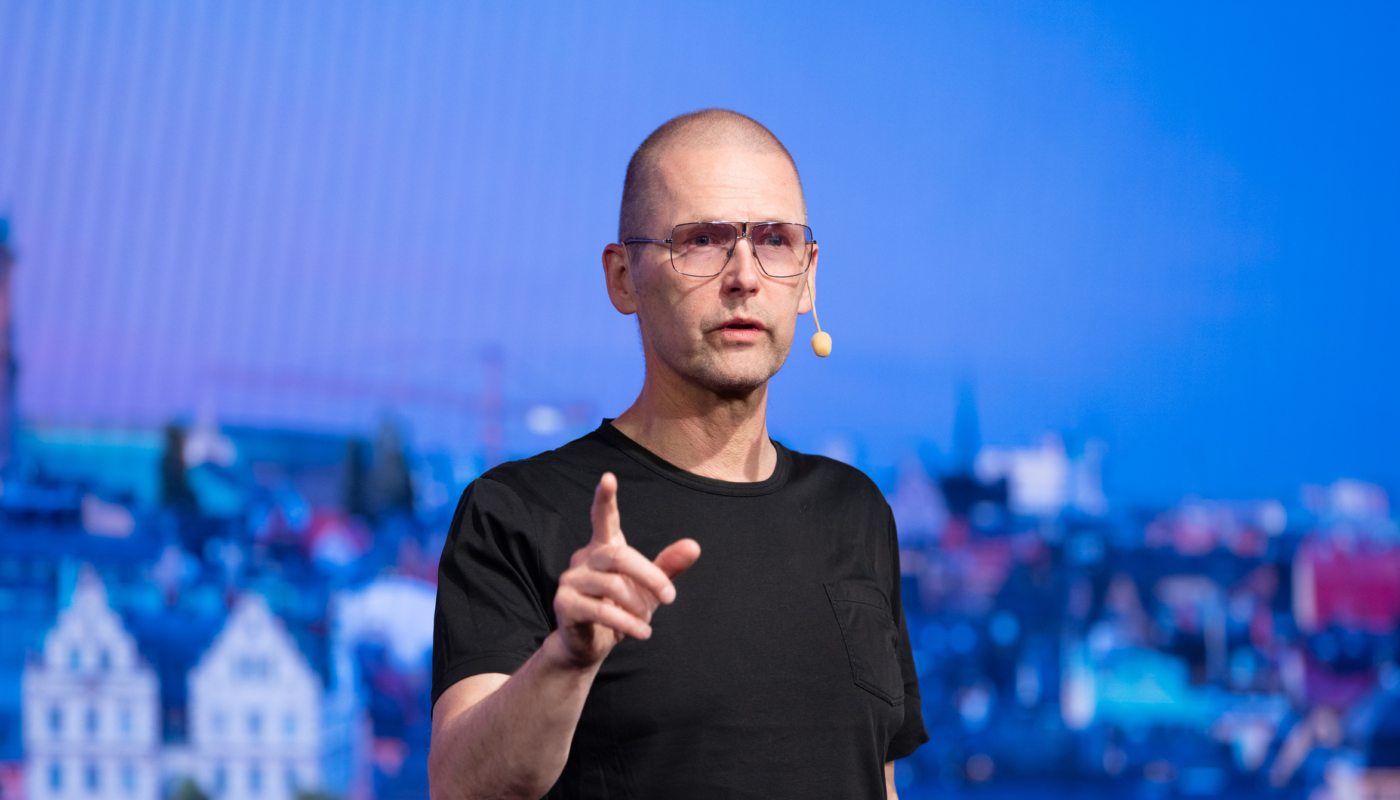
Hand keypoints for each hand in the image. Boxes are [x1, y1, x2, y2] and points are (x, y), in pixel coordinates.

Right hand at [550, 472, 700, 668]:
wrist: (591, 645)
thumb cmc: (621, 608)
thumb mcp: (648, 588)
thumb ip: (668, 567)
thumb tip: (694, 546)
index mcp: (604, 547)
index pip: (603, 518)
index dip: (605, 498)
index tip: (609, 477)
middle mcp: (584, 558)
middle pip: (619, 556)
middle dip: (649, 576)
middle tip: (670, 597)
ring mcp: (571, 580)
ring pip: (612, 585)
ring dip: (637, 606)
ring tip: (647, 620)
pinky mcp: (564, 604)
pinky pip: (601, 611)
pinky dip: (627, 623)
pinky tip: (642, 632)